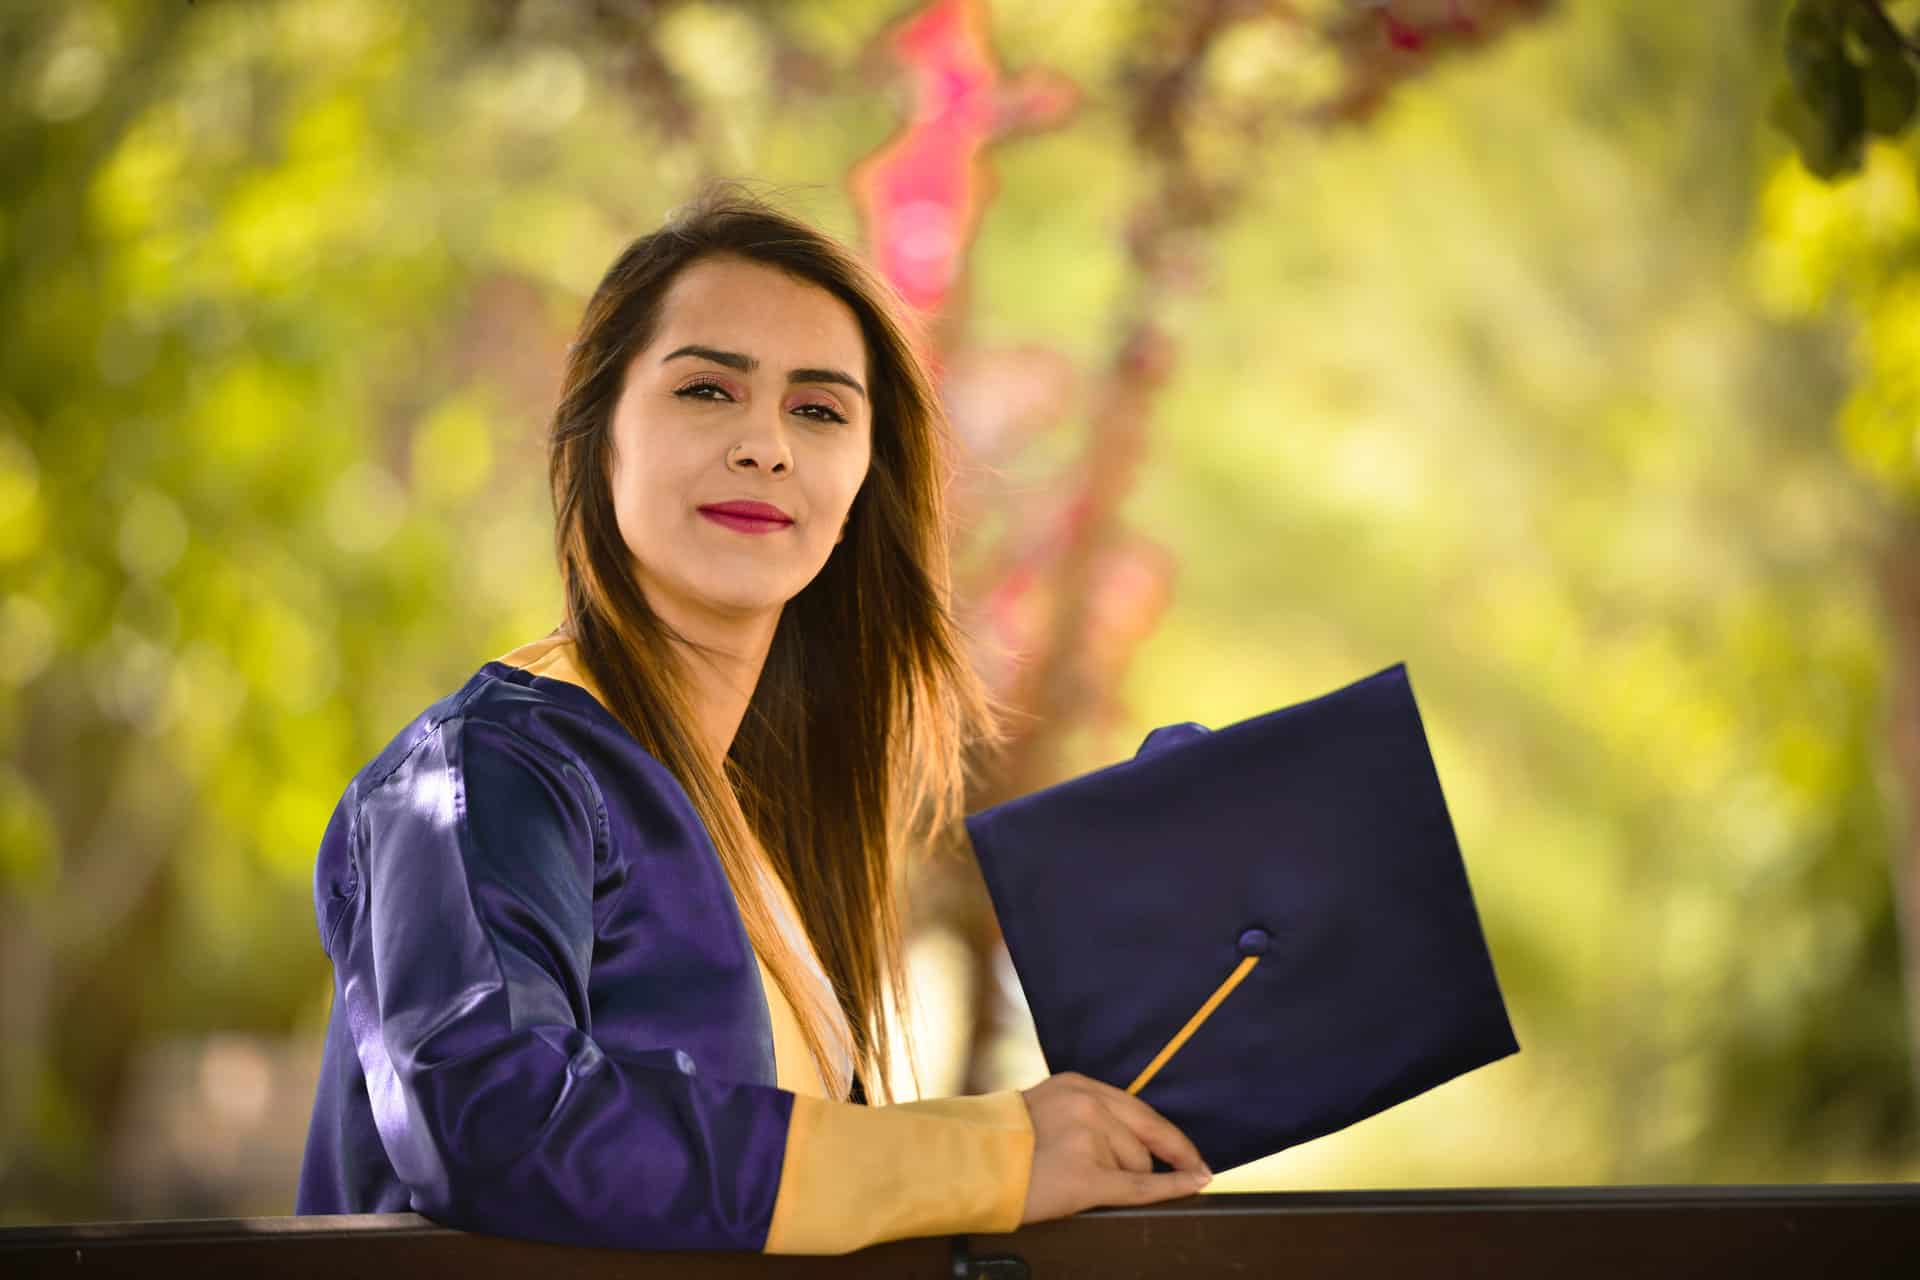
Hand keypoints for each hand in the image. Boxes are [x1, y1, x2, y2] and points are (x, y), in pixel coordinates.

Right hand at [1017, 1072, 1211, 1223]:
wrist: (967, 1166)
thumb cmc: (1001, 1144)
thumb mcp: (1045, 1107)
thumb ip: (1083, 1113)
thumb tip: (1132, 1138)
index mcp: (1077, 1086)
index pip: (1138, 1109)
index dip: (1167, 1133)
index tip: (1189, 1148)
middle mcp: (1087, 1106)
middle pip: (1143, 1137)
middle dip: (1161, 1159)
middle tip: (1190, 1168)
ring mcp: (1087, 1140)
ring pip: (1135, 1166)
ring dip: (1119, 1180)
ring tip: (1077, 1181)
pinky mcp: (1085, 1177)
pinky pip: (1140, 1186)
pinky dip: (1172, 1187)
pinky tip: (1195, 1183)